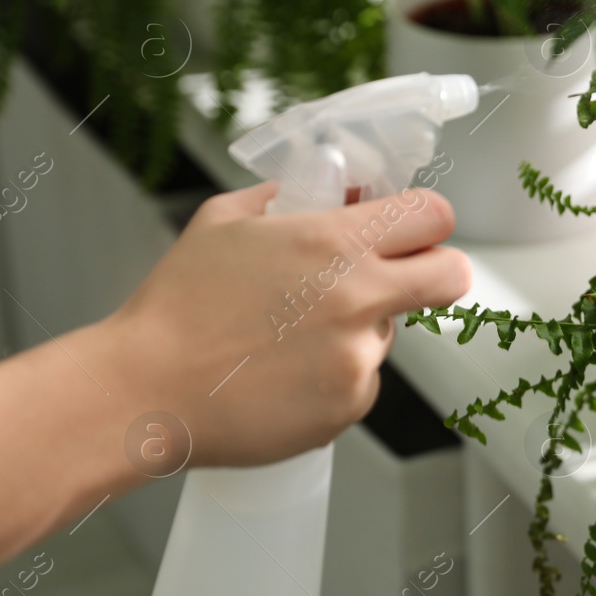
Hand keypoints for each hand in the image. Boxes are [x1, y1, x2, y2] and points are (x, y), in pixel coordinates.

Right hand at [98, 181, 471, 466]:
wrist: (144, 390)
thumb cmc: (177, 306)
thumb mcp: (224, 221)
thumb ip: (287, 196)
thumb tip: (338, 190)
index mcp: (334, 242)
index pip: (433, 215)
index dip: (426, 221)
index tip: (412, 230)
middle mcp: (359, 297)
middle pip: (452, 275)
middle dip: (435, 272)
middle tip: (399, 278)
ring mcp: (358, 356)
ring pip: (391, 332)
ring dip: (360, 331)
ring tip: (290, 339)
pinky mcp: (349, 405)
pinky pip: (362, 381)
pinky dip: (334, 378)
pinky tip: (283, 375)